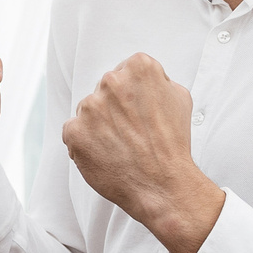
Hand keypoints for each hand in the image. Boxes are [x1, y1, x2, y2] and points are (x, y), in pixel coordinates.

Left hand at [63, 54, 225, 252]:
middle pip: (105, 89)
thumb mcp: (179, 99)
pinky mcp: (74, 131)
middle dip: (114, 107)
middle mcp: (111, 82)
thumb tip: (144, 83)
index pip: (126, 70)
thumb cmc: (172, 145)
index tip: (138, 109)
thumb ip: (158, 82)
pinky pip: (74, 131)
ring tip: (121, 144)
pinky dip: (85, 142)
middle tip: (130, 131)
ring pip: (88, 110)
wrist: (162, 185)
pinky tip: (105, 153)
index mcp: (139, 68)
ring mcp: (90, 107)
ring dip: (99, 124)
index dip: (134, 93)